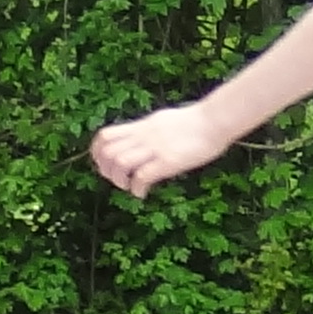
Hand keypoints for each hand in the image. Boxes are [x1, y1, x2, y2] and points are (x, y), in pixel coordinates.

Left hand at [90, 105, 226, 199]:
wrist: (215, 119)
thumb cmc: (195, 121)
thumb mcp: (162, 121)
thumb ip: (147, 130)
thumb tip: (139, 138)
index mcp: (141, 126)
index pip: (104, 136)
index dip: (97, 152)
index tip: (104, 164)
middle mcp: (143, 136)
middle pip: (107, 152)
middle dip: (105, 170)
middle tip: (117, 179)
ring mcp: (154, 148)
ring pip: (119, 163)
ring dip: (119, 180)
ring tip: (129, 187)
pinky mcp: (168, 160)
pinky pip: (142, 175)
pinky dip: (136, 188)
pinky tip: (142, 193)